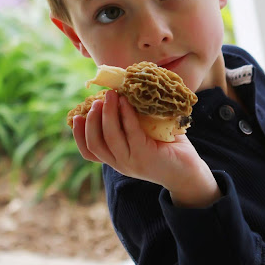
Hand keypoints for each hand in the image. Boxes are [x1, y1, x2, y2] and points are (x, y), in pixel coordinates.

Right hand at [72, 91, 220, 207]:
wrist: (189, 172)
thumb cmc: (167, 149)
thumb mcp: (143, 136)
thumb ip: (130, 122)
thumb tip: (121, 92)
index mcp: (116, 160)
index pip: (88, 152)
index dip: (79, 134)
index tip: (76, 116)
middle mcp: (120, 164)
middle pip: (94, 143)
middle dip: (92, 119)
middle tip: (97, 100)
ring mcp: (131, 162)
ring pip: (109, 137)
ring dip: (107, 113)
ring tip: (111, 96)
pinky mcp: (145, 156)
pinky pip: (130, 132)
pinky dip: (126, 115)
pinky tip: (126, 102)